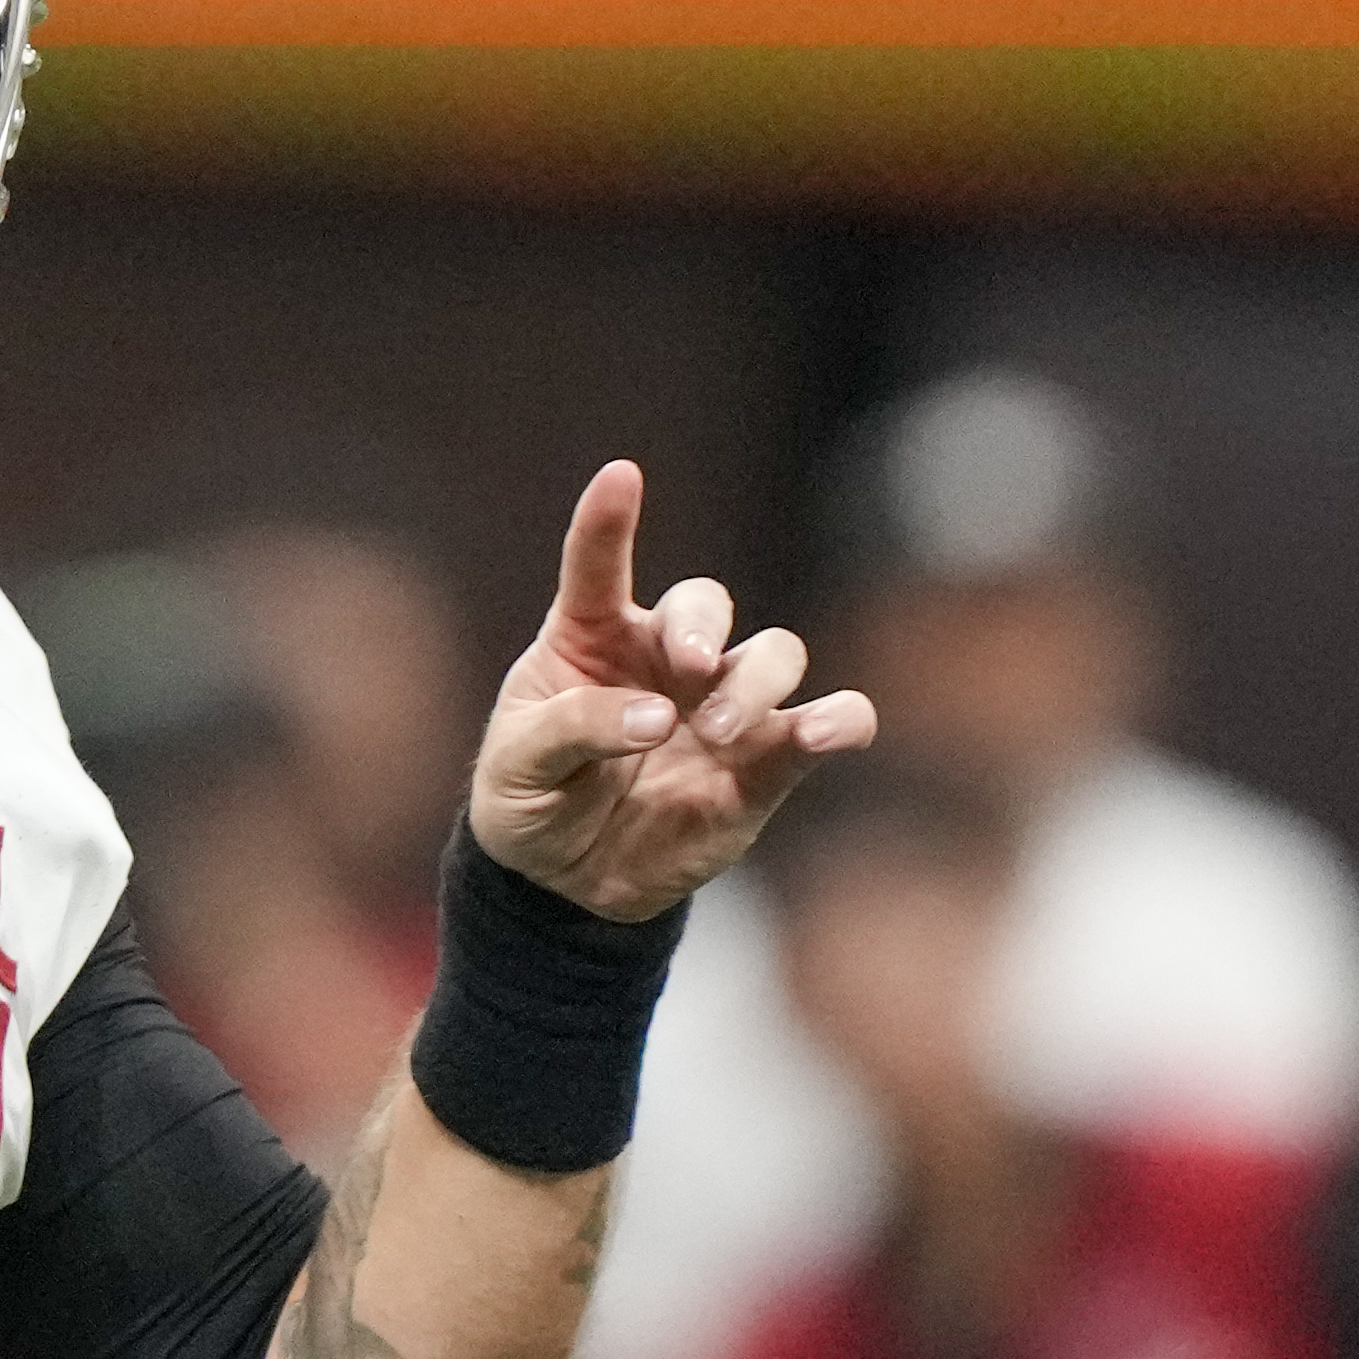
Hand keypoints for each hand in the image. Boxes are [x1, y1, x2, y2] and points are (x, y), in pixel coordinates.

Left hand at [469, 460, 873, 921]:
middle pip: (707, 604)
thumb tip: (657, 718)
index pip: (599, 566)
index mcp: (591, 637)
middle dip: (702, 625)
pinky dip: (840, 721)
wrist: (562, 882)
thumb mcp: (518, 762)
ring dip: (755, 682)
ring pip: (774, 655)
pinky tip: (827, 731)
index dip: (609, 521)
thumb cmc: (531, 797)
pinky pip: (822, 728)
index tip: (620, 476)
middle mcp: (665, 659)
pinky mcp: (762, 767)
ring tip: (715, 730)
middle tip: (687, 669)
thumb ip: (574, 727)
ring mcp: (721, 709)